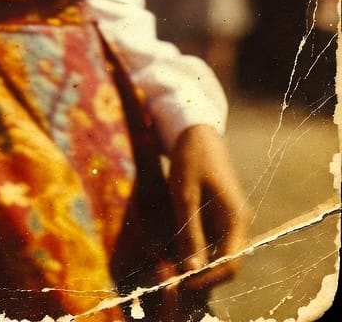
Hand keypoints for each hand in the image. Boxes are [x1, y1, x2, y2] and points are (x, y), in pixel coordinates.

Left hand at [167, 124, 250, 290]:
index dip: (207, 278)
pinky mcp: (221, 214)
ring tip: (171, 262)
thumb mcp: (185, 197)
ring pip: (218, 252)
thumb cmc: (191, 159)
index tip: (181, 281)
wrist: (196, 130)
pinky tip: (176, 245)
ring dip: (198, 261)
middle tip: (173, 275)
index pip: (230, 264)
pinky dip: (197, 247)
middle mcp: (239, 222)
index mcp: (236, 219)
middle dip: (202, 273)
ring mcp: (231, 218)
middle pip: (226, 262)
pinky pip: (213, 240)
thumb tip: (192, 269)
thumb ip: (190, 233)